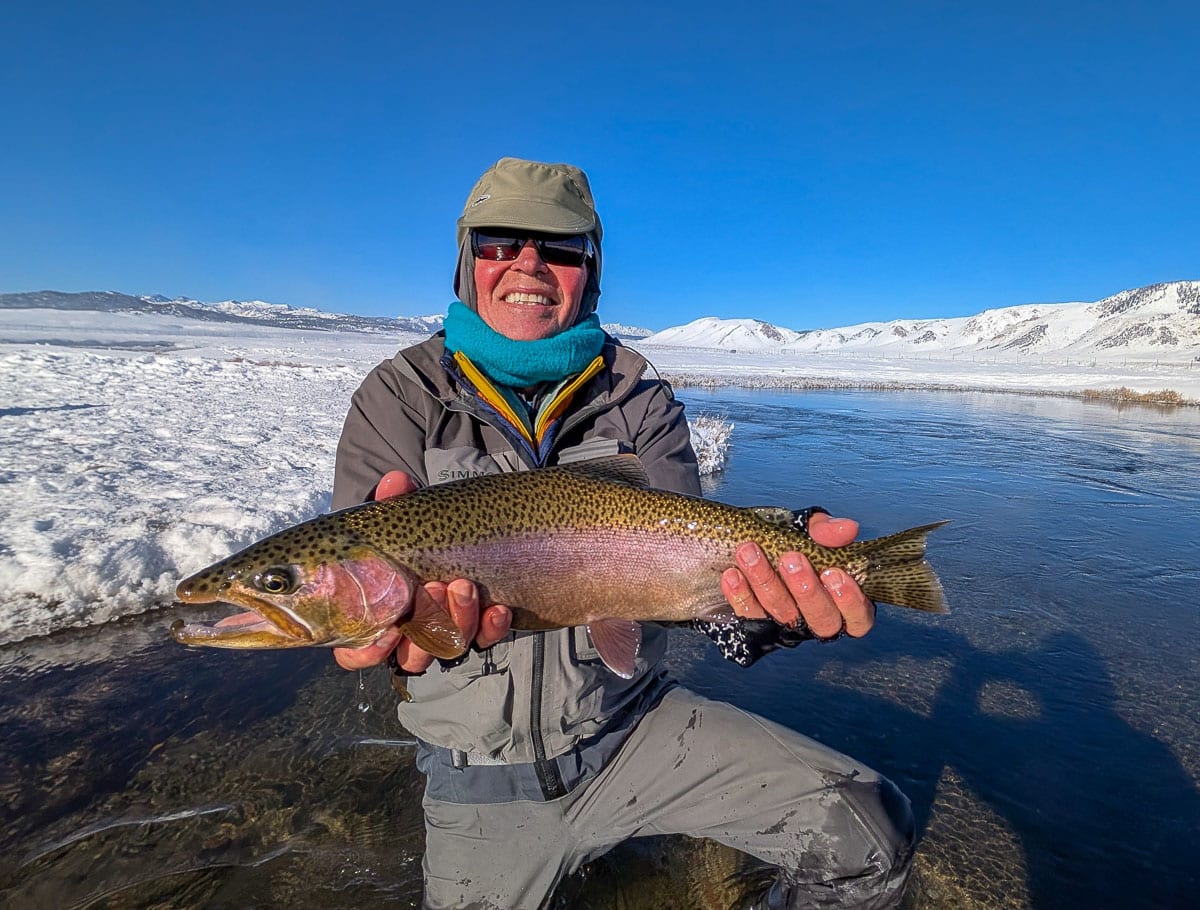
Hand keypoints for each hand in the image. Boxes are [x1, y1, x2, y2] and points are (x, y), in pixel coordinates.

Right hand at [332, 470, 512, 671]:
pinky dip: (492, 628)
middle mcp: (409, 633)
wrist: (453, 530)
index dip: (369, 652)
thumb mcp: (398, 517)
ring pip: (450, 647)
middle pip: (413, 655)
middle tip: (434, 587)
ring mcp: (446, 632)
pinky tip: (498, 609)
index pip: (359, 654)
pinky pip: (486, 639)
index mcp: (376, 614)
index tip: (388, 630)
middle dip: (426, 624)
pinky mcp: (479, 627)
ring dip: (459, 620)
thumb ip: (392, 503)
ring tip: (464, 585)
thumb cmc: (410, 533)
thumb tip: (396, 482)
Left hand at [720, 513, 875, 638]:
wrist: (742, 546)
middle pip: (821, 620)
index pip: (858, 616)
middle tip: (790, 559)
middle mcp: (816, 619)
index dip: (850, 600)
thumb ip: (825, 530)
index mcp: (841, 600)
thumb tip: (847, 528)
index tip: (833, 573)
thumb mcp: (805, 530)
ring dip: (767, 583)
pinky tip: (732, 575)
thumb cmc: (786, 541)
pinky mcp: (755, 627)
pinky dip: (740, 595)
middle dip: (806, 589)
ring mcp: (786, 627)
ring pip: (783, 616)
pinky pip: (749, 617)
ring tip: (750, 553)